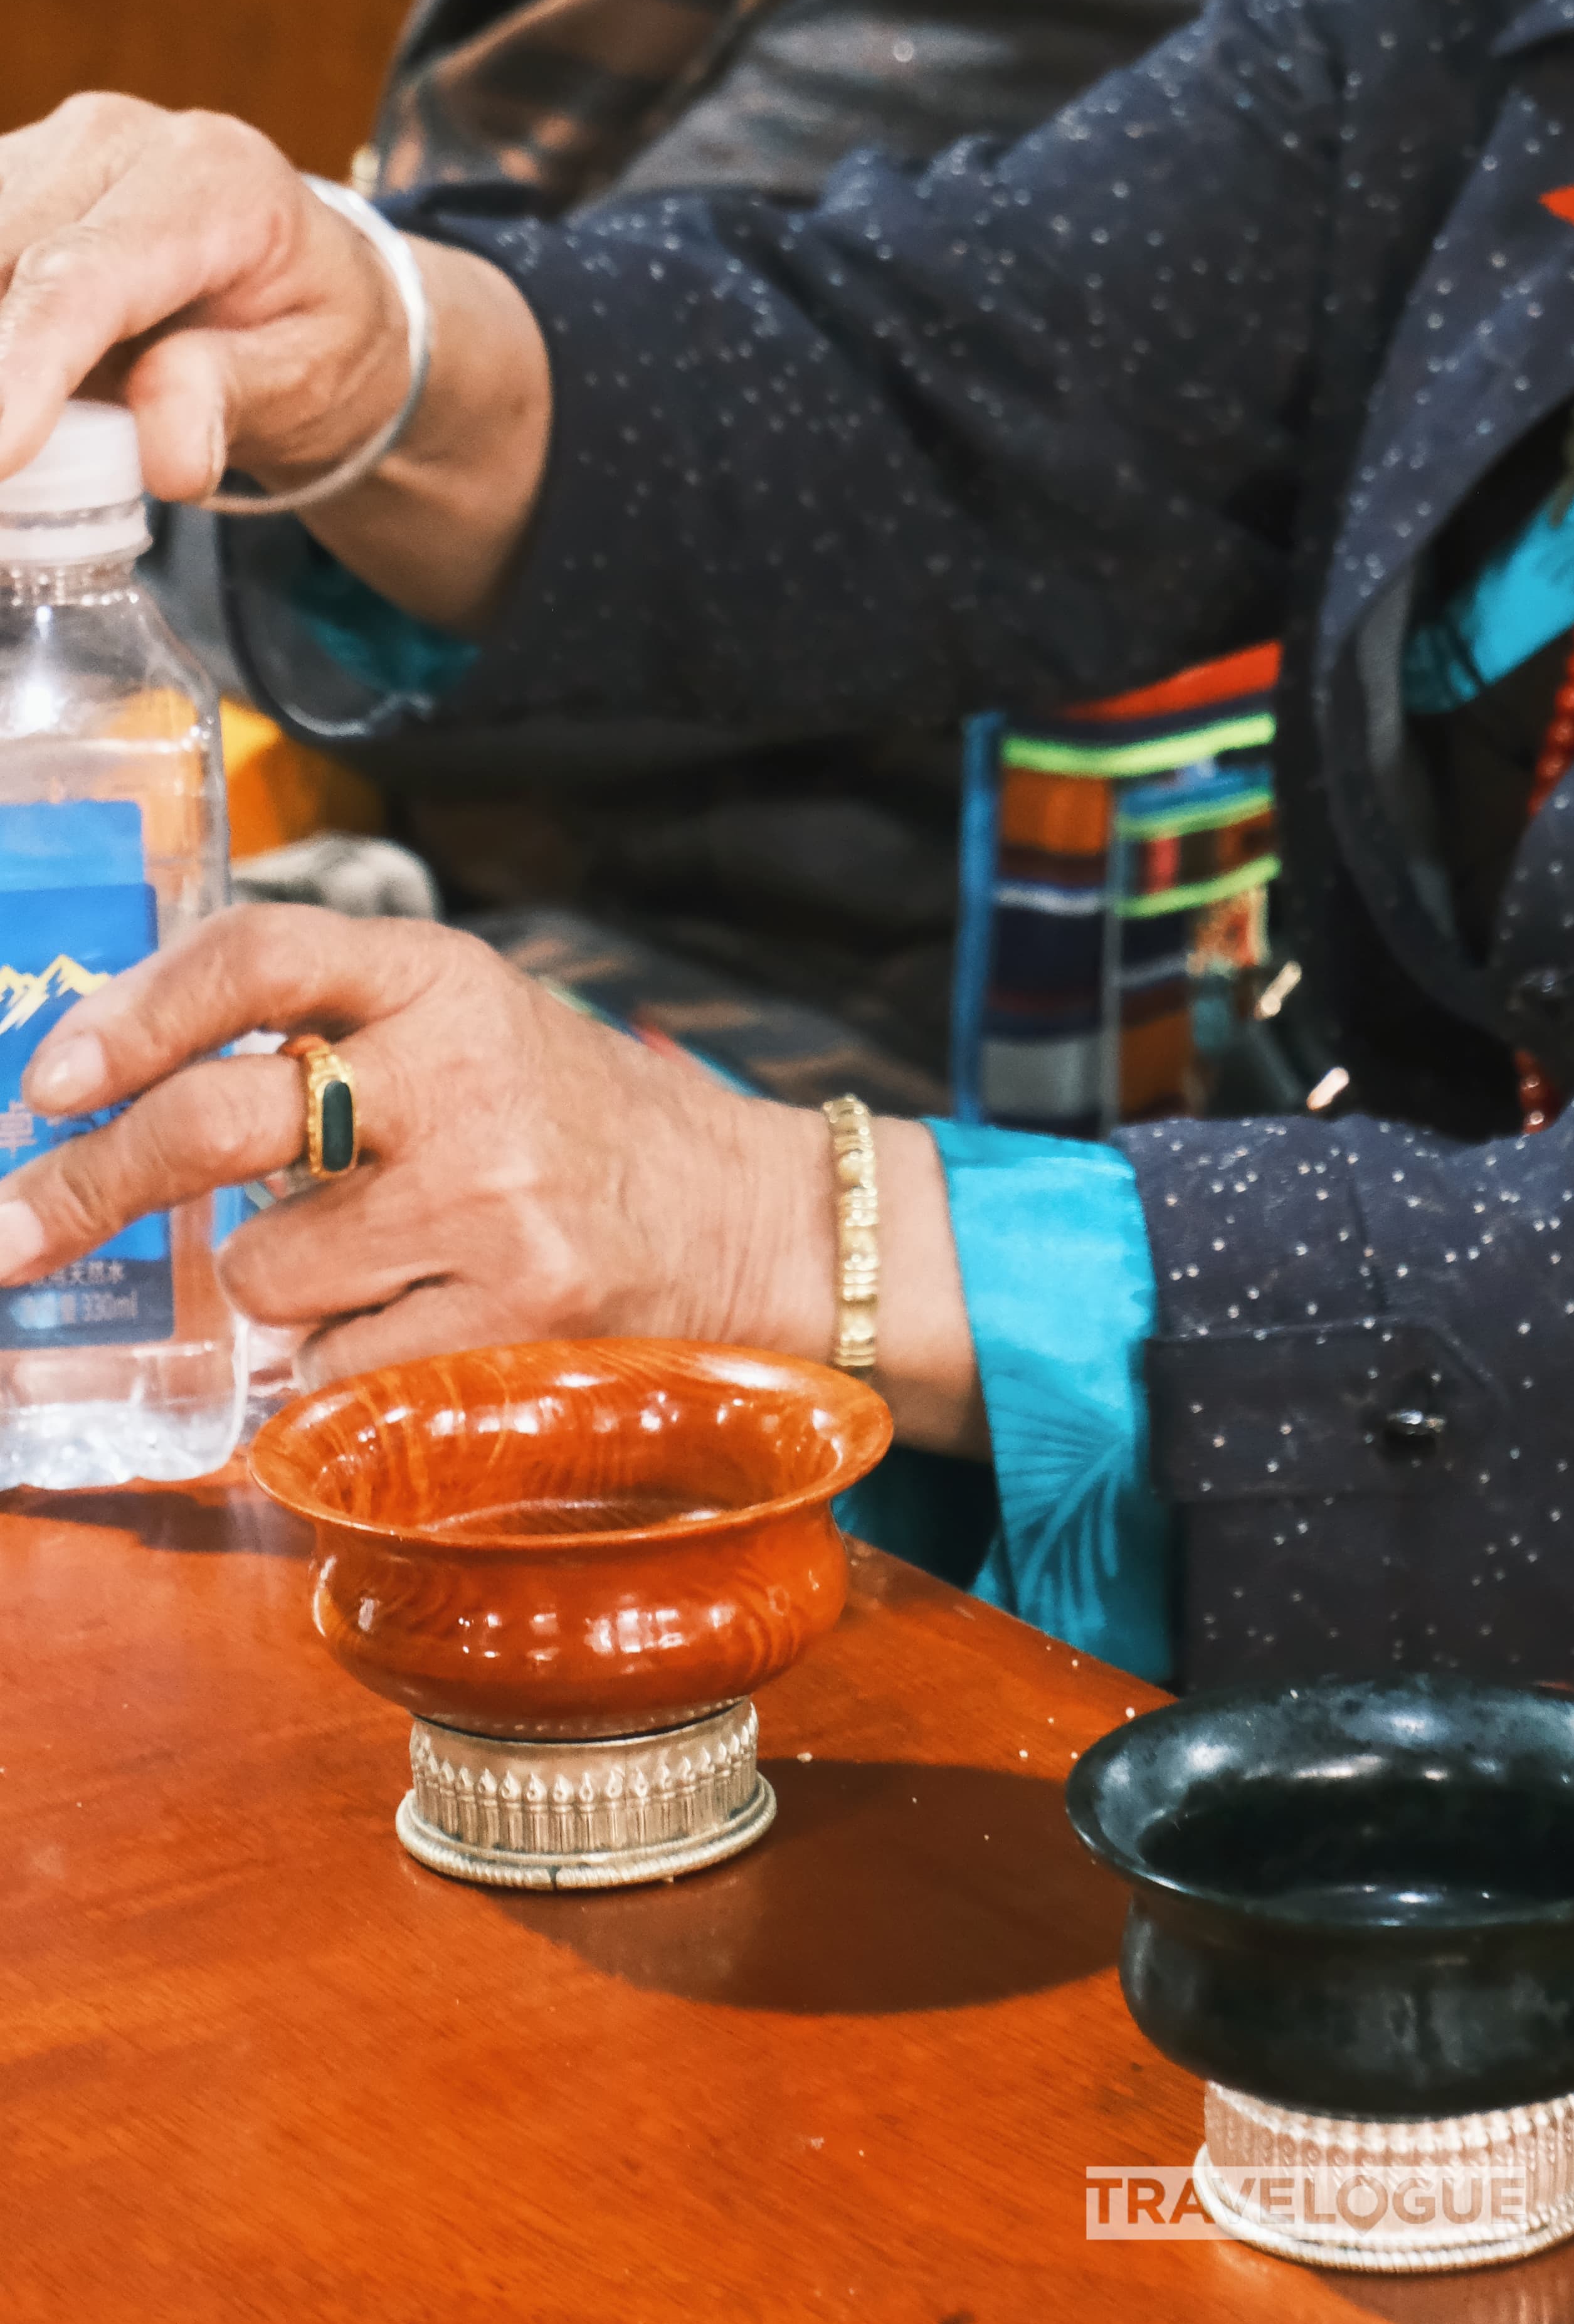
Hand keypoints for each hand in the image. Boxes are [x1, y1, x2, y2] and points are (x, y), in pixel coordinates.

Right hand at [0, 95, 403, 498]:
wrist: (303, 282)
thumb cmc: (306, 329)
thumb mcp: (306, 375)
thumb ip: (230, 399)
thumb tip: (169, 458)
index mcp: (213, 180)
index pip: (83, 278)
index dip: (22, 366)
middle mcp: (116, 139)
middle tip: (17, 472)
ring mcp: (44, 151)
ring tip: (27, 431)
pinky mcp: (3, 181)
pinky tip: (18, 387)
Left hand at [0, 910, 981, 1440]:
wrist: (750, 1221)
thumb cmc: (576, 1124)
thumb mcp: (467, 1028)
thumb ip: (333, 1033)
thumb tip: (123, 1080)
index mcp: (444, 977)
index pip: (263, 956)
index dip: (140, 1013)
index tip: (53, 1079)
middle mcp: (464, 1075)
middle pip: (222, 1124)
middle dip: (87, 1186)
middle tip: (10, 1234)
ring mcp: (490, 1200)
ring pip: (268, 1271)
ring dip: (277, 1289)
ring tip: (364, 1269)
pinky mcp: (514, 1312)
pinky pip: (335, 1366)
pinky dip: (335, 1367)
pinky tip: (407, 1330)